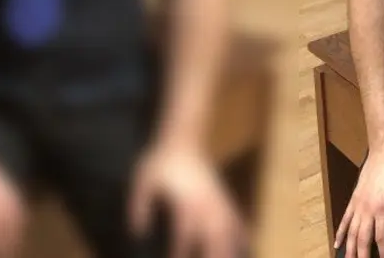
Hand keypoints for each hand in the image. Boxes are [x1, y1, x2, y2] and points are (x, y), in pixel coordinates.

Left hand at [127, 143, 242, 257]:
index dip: (180, 250)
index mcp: (185, 199)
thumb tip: (138, 233)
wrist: (184, 137)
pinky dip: (241, 231)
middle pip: (214, 233)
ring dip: (229, 246)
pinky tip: (245, 243)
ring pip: (228, 227)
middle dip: (214, 253)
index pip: (184, 231)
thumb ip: (139, 206)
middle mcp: (205, 201)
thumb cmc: (161, 159)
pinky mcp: (222, 195)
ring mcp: (217, 198)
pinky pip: (235, 216)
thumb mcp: (143, 180)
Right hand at [335, 145, 383, 257]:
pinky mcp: (354, 198)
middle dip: (363, 256)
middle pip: (362, 239)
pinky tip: (337, 244)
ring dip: (349, 249)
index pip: (382, 238)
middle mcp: (367, 209)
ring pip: (350, 232)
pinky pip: (344, 219)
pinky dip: (340, 232)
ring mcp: (358, 204)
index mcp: (382, 208)